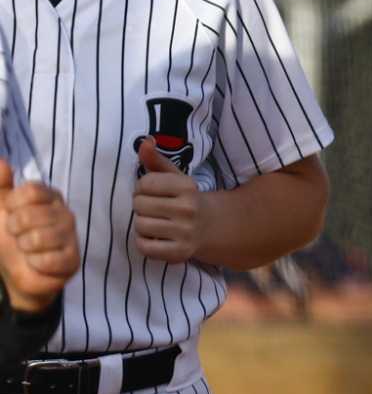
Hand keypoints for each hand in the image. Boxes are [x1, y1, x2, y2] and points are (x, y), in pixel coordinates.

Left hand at [0, 161, 77, 313]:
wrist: (14, 270)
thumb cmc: (9, 235)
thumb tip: (2, 162)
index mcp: (49, 197)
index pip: (30, 191)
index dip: (12, 204)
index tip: (11, 212)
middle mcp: (65, 213)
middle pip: (29, 216)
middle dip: (14, 229)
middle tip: (19, 235)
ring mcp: (71, 237)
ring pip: (37, 238)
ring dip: (23, 247)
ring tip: (28, 249)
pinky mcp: (72, 260)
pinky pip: (47, 260)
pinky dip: (35, 263)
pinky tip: (38, 262)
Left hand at [134, 136, 205, 263]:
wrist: (210, 226)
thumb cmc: (184, 198)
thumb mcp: (174, 177)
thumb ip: (155, 160)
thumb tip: (145, 141)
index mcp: (187, 186)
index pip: (144, 184)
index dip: (142, 188)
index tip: (153, 192)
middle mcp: (188, 209)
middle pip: (139, 205)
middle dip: (141, 206)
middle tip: (154, 209)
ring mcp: (185, 232)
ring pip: (140, 225)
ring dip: (143, 224)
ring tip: (156, 222)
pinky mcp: (180, 252)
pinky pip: (144, 247)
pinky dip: (144, 243)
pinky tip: (156, 238)